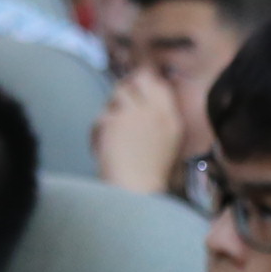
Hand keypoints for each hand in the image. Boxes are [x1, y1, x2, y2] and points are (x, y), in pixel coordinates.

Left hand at [90, 72, 183, 195]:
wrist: (137, 193)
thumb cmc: (152, 177)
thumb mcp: (168, 145)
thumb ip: (159, 121)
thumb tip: (144, 104)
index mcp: (172, 119)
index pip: (160, 85)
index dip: (146, 80)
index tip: (136, 85)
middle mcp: (155, 111)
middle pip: (140, 78)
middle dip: (128, 85)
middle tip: (119, 100)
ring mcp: (135, 113)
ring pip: (118, 92)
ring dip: (111, 107)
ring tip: (110, 129)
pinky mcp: (114, 120)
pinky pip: (102, 116)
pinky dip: (98, 131)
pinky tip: (102, 147)